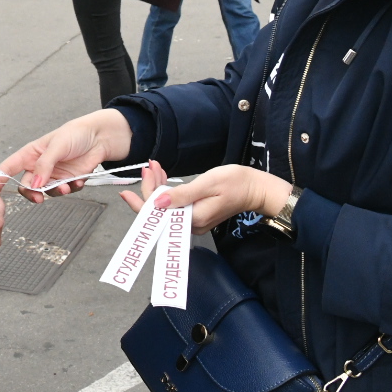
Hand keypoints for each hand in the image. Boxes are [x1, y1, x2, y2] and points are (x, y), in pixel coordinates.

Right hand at [2, 108, 131, 201]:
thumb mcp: (57, 146)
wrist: (101, 137)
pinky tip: (79, 180)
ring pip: (46, 191)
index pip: (9, 167)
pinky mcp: (68, 180)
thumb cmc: (76, 134)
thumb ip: (44, 165)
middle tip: (39, 198)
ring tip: (66, 186)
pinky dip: (71, 189)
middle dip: (32, 193)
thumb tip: (34, 184)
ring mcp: (54, 174)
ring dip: (55, 191)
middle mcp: (39, 166)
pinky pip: (65, 191)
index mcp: (31, 154)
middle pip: (26, 185)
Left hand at [123, 164, 291, 235]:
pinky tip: (163, 177)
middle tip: (149, 166)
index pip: (157, 215)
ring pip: (165, 207)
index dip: (143, 199)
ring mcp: (193, 221)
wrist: (257, 188)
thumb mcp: (207, 184)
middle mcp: (190, 225)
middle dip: (150, 188)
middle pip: (159, 211)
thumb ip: (181, 195)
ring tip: (154, 167)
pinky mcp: (195, 215)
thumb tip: (156, 204)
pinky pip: (174, 206)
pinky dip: (167, 191)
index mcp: (191, 220)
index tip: (134, 183)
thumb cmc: (236, 183)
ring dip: (158, 187)